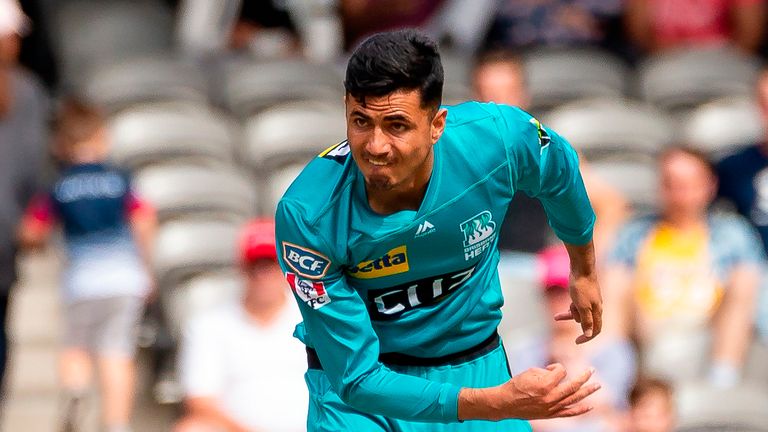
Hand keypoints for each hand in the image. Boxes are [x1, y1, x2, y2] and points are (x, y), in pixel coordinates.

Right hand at [459, 363, 599, 420]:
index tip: (549, 368)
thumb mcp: (530, 372)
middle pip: (574, 385)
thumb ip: (546, 371)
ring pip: (575, 399)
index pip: (561, 371)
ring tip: (597, 386)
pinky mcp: (551, 415)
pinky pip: (570, 413)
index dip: (556, 367)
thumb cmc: (516, 385)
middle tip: (592, 370)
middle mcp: (551, 397)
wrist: (506, 403)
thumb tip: (556, 373)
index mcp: (545, 384)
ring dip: (587, 391)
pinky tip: (590, 406)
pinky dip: (581, 409)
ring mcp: (552, 407)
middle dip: (584, 377)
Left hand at [554, 273, 602, 343]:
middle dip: (574, 320)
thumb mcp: (582, 306)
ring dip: (570, 312)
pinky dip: (571, 307)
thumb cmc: (582, 287)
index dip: (587, 338)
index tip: (576, 342)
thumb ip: (587, 320)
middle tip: (558, 318)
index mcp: (597, 311)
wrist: (581, 268)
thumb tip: (589, 334)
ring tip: (558, 312)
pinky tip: (564, 307)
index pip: (595, 330)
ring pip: (580, 313)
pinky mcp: (584, 295)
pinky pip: (577, 305)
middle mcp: (596, 307)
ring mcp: (590, 300)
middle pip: (586, 322)